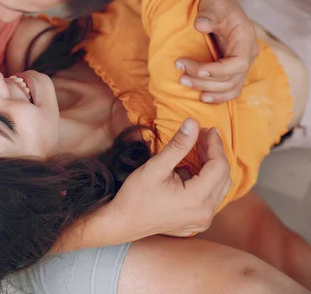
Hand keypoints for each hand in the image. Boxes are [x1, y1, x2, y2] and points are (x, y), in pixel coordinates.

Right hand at [113, 118, 231, 237]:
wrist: (123, 223)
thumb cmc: (135, 196)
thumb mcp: (155, 167)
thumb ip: (178, 145)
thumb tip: (193, 123)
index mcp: (196, 200)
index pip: (219, 167)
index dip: (216, 146)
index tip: (208, 129)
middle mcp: (205, 213)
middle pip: (223, 177)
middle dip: (215, 154)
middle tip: (202, 136)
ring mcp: (202, 221)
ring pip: (220, 188)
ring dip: (211, 167)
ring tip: (197, 151)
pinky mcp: (197, 223)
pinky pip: (211, 198)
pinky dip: (205, 181)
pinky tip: (189, 171)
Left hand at [176, 0, 258, 103]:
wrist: (219, 8)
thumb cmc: (216, 5)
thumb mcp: (212, 3)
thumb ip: (208, 14)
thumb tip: (199, 26)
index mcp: (246, 38)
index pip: (239, 63)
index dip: (218, 71)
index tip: (197, 69)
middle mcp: (248, 54)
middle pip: (231, 78)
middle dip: (204, 80)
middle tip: (180, 75)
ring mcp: (241, 65)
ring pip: (229, 87)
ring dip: (206, 88)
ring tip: (183, 81)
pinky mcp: (233, 71)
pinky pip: (230, 90)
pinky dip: (217, 96)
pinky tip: (201, 97)